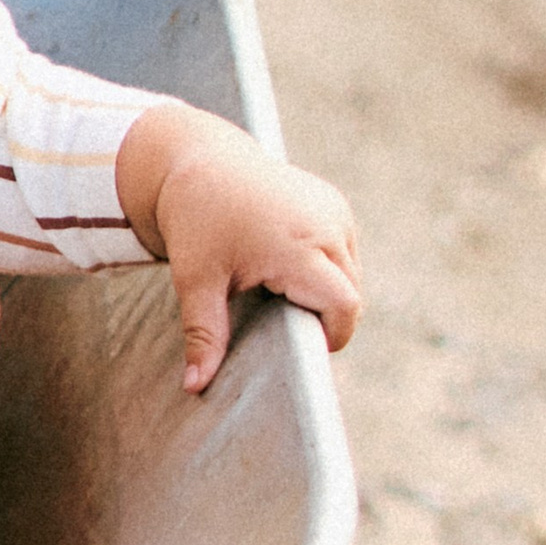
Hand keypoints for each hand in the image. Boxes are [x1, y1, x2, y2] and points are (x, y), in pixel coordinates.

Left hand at [115, 101, 359, 391]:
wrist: (198, 158)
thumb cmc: (195, 219)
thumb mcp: (195, 279)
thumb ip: (204, 333)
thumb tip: (194, 387)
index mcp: (298, 247)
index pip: (343, 308)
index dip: (330, 336)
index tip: (298, 346)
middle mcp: (327, 226)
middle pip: (350, 295)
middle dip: (324, 317)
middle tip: (278, 317)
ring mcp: (335, 211)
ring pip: (351, 275)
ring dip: (325, 291)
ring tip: (278, 287)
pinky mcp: (335, 203)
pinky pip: (344, 252)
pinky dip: (325, 267)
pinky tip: (285, 262)